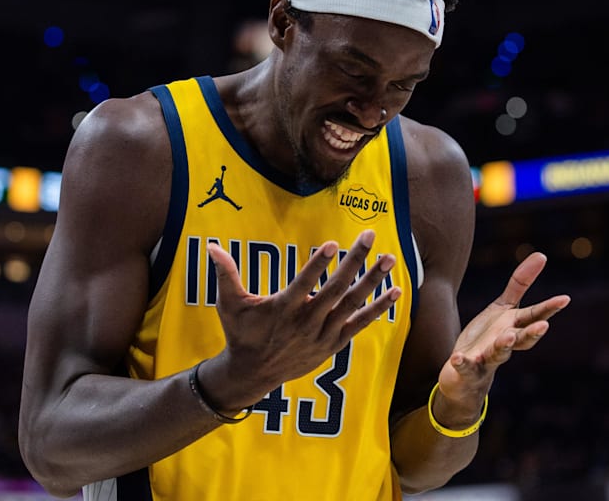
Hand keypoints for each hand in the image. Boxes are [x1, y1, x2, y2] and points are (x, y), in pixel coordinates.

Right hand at [202, 230, 399, 410]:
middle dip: (353, 261)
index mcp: (282, 309)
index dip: (316, 265)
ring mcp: (323, 334)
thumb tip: (212, 246)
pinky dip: (378, 309)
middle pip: (334, 289)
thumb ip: (225, 274)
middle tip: (369, 235)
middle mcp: (306, 322)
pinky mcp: (333, 344)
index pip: (303, 284)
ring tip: (389, 259)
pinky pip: (360, 324)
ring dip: (372, 281)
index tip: (331, 244)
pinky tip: (396, 292)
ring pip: (352, 304)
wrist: (253, 373)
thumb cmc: (241, 333)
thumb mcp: (229, 304)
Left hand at [434, 252, 568, 426]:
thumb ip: (520, 284)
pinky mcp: (468, 369)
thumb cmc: (489, 337)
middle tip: (544, 326)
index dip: (549, 308)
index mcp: (513, 327)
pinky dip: (462, 364)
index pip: (534, 316)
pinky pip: (465, 367)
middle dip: (532, 333)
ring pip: (498, 354)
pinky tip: (457, 359)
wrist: (467, 375)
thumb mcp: (503, 308)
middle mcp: (504, 343)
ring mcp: (487, 358)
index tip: (565, 299)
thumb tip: (542, 255)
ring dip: (502, 346)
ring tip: (506, 338)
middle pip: (521, 339)